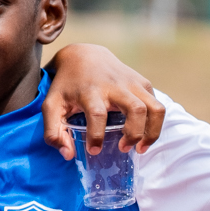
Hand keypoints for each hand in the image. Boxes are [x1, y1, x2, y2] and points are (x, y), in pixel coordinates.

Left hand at [42, 42, 164, 159]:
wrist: (84, 55)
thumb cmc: (66, 86)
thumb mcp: (51, 105)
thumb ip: (52, 132)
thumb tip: (68, 155)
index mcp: (90, 91)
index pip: (97, 114)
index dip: (96, 135)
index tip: (94, 150)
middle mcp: (115, 86)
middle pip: (136, 109)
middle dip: (134, 134)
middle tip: (123, 148)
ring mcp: (133, 83)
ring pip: (155, 107)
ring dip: (152, 131)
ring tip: (141, 148)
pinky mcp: (143, 83)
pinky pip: (158, 105)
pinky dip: (154, 123)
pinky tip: (143, 134)